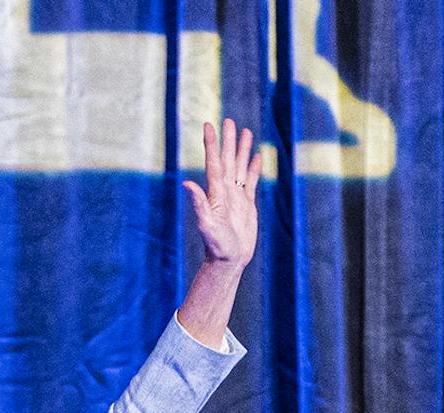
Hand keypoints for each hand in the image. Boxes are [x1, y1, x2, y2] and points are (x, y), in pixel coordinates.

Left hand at [182, 118, 262, 270]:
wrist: (229, 260)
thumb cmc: (217, 245)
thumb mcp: (207, 225)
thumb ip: (199, 204)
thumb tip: (187, 184)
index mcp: (216, 192)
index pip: (214, 162)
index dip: (212, 144)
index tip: (209, 125)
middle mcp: (225, 191)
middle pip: (228, 159)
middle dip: (228, 140)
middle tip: (228, 120)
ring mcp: (236, 196)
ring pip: (240, 167)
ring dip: (242, 150)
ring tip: (246, 131)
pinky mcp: (246, 204)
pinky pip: (251, 181)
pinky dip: (254, 168)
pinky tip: (256, 156)